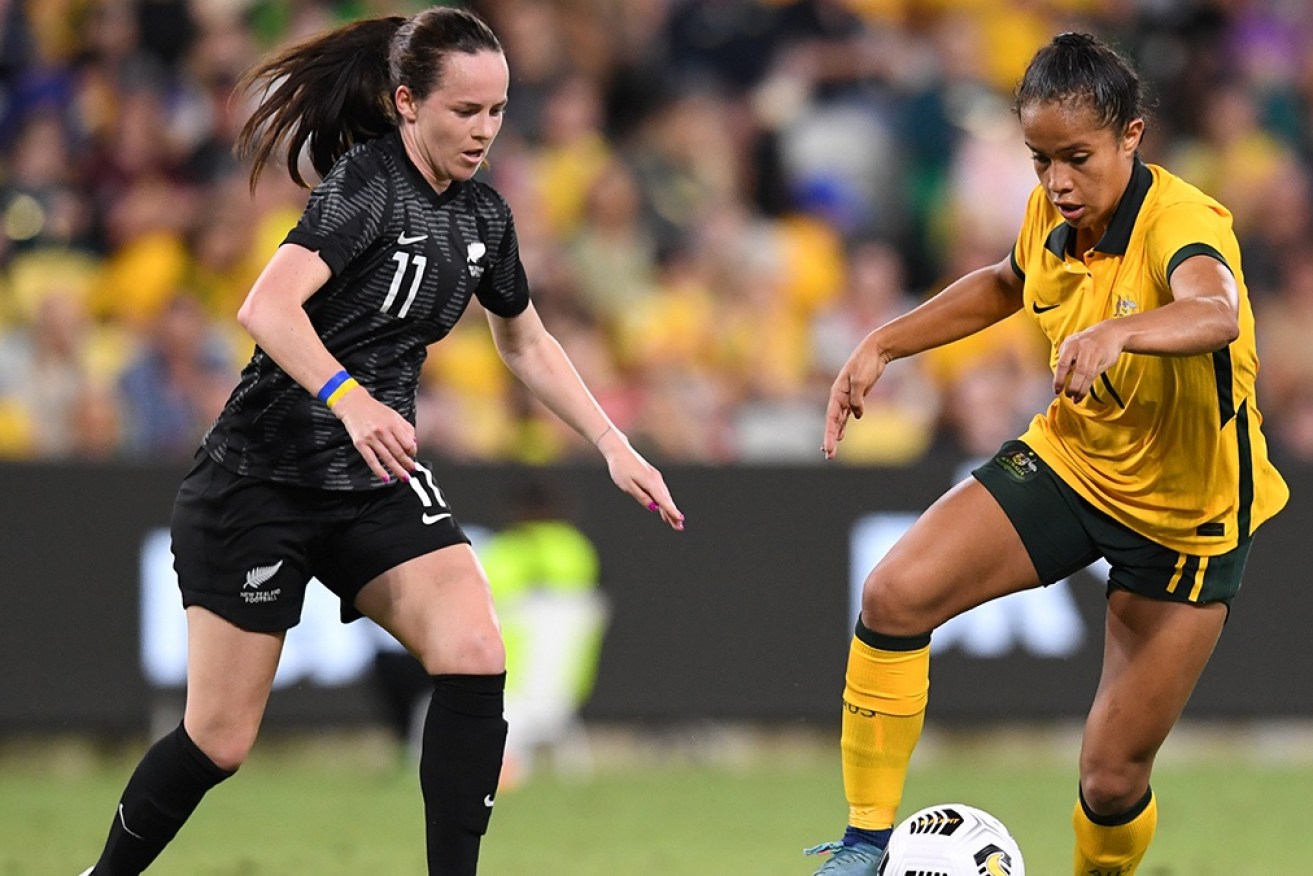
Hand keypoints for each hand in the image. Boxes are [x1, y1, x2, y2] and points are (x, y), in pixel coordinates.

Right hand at [330, 387, 417, 482]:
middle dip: (407, 464)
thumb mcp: (394, 415)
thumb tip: (415, 444)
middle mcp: (382, 431)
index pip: (408, 443)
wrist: (353, 404)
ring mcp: (370, 438)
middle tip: (412, 471)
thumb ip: (406, 428)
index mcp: (393, 423)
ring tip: (404, 477)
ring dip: (397, 470)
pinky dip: (379, 471)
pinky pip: (371, 460)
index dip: (413, 452)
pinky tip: (386, 478)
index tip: (413, 456)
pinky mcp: (360, 444)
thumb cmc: (375, 411)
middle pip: (399, 452)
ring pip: (387, 458)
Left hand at [596, 429, 684, 530]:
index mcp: (650, 483)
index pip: (663, 500)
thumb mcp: (628, 486)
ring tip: (674, 522)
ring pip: (665, 496)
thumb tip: (654, 508)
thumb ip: (642, 498)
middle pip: (666, 500)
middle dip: (673, 514)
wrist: (619, 450)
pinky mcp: (652, 476)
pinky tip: (664, 509)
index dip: (671, 511)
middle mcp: (656, 480)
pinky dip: (664, 501)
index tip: (680, 519)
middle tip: (679, 527)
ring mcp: (655, 477)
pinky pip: (661, 492)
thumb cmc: (621, 469)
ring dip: (669, 509)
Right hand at [822, 335, 888, 459]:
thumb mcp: (860, 380)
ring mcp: (847, 398)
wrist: (875, 351)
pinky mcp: (856, 398)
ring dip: (835, 435)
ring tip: (830, 451)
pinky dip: (843, 426)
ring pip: (839, 421)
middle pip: (833, 423)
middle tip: (829, 456)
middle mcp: (839, 397)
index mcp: (837, 393)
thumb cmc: (865, 363)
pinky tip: (841, 436)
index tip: (829, 447)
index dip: (830, 434)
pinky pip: (847, 415)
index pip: (831, 418)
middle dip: (830, 439)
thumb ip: (856, 399)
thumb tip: (856, 415)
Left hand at [1053, 321, 1124, 401]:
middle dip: (1071, 386)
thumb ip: (1066, 359)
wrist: (1112, 332)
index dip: (1058, 379)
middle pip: (1076, 371)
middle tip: (1068, 395)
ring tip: (1075, 398)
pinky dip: (1087, 386)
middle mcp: (1081, 348)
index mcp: (1070, 344)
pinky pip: (1093, 375)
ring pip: (1086, 375)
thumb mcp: (1074, 345)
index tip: (1057, 390)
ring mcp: (1093, 353)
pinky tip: (1083, 393)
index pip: (1062, 364)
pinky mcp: (1102, 359)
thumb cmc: (1089, 341)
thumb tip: (1059, 378)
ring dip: (1080, 389)